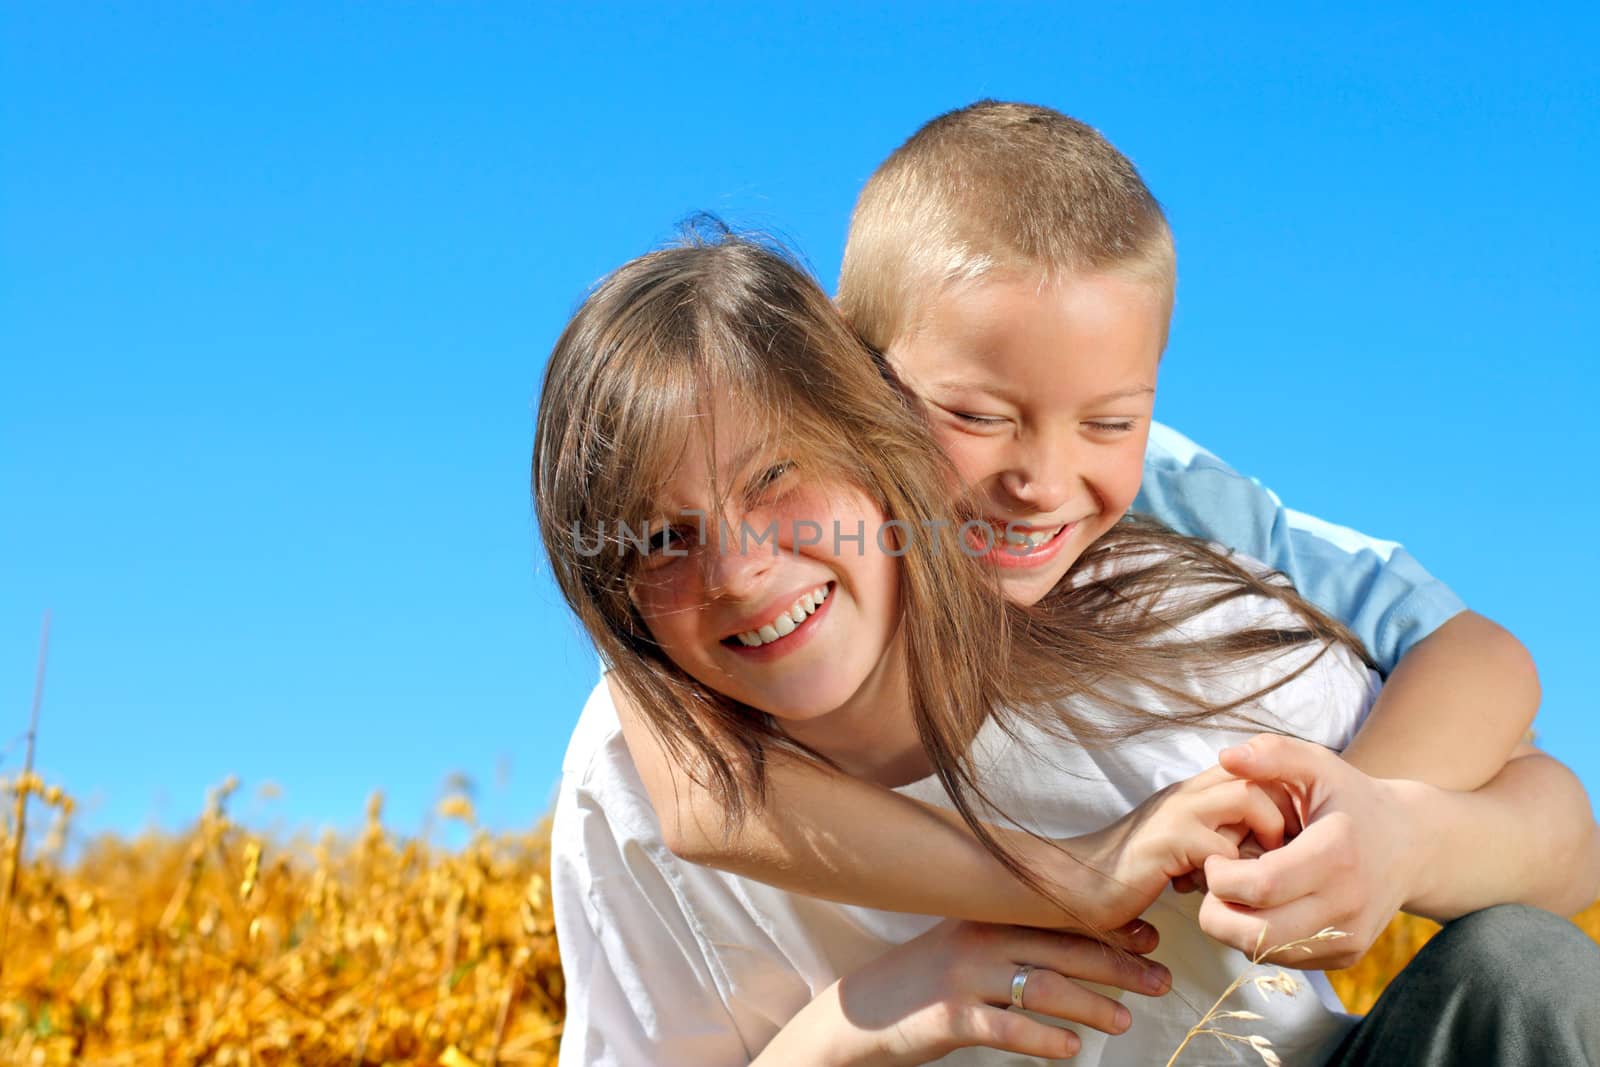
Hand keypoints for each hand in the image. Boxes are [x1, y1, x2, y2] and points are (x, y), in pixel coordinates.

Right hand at [821, 919, 1172, 1065]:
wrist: (859, 1014)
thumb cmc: (923, 981)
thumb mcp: (965, 946)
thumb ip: (1013, 939)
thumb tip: (1079, 944)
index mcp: (986, 916)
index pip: (1059, 919)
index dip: (1109, 929)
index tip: (1152, 940)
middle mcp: (977, 938)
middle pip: (1061, 949)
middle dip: (1117, 965)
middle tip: (1160, 982)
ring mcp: (962, 977)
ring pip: (1042, 987)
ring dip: (1091, 1004)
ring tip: (1125, 1020)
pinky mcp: (948, 1018)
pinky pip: (1006, 1028)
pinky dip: (1045, 1039)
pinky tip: (1073, 1049)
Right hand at [1064, 764, 1297, 931]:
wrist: (1080, 882)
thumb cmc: (1134, 870)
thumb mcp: (1183, 845)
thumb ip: (1214, 835)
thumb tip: (1261, 852)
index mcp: (1193, 789)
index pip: (1252, 769)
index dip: (1278, 799)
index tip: (1283, 840)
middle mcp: (1187, 790)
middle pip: (1257, 775)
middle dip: (1280, 816)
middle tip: (1277, 856)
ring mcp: (1178, 810)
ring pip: (1246, 798)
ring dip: (1261, 837)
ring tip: (1251, 871)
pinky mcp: (1169, 839)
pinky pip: (1223, 848)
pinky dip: (1232, 874)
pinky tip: (1212, 890)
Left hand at [1196, 734, 1422, 968]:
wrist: (1411, 845)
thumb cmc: (1352, 800)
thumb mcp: (1319, 766)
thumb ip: (1274, 754)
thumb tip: (1227, 755)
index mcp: (1335, 855)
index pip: (1259, 886)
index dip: (1221, 876)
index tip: (1216, 856)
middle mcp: (1346, 904)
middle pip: (1256, 933)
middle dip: (1217, 910)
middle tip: (1217, 881)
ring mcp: (1348, 937)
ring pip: (1264, 952)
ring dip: (1234, 926)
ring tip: (1238, 891)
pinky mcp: (1346, 956)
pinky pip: (1283, 958)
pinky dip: (1259, 938)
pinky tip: (1265, 905)